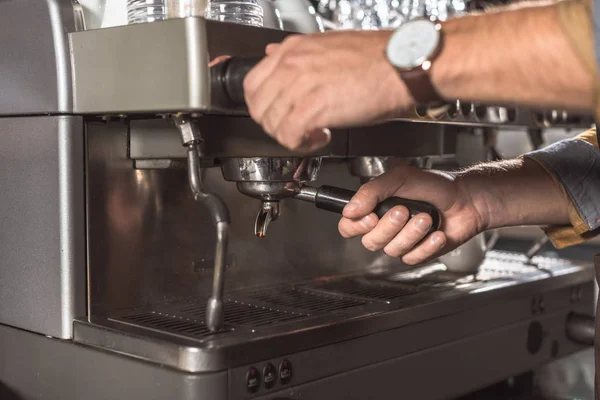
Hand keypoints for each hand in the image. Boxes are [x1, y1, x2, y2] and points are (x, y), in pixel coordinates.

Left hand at [243, 31, 412, 151]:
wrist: (403, 65)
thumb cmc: (377, 59)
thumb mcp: (329, 47)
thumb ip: (300, 56)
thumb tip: (275, 56)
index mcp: (293, 49)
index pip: (252, 83)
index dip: (263, 107)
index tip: (278, 114)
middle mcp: (292, 64)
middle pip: (258, 107)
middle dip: (274, 125)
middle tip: (294, 129)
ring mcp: (300, 85)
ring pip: (272, 124)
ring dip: (290, 136)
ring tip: (312, 134)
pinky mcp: (314, 108)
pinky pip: (290, 136)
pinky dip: (302, 144)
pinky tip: (321, 138)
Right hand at [338, 165, 483, 264]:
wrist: (466, 199)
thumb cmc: (434, 186)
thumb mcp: (400, 178)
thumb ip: (371, 191)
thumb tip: (350, 210)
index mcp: (374, 208)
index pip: (348, 226)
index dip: (355, 227)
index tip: (370, 217)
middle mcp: (384, 227)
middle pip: (370, 241)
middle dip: (389, 227)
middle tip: (404, 210)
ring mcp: (401, 242)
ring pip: (392, 250)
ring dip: (411, 234)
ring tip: (426, 218)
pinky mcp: (418, 254)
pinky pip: (412, 258)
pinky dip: (426, 245)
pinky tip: (437, 233)